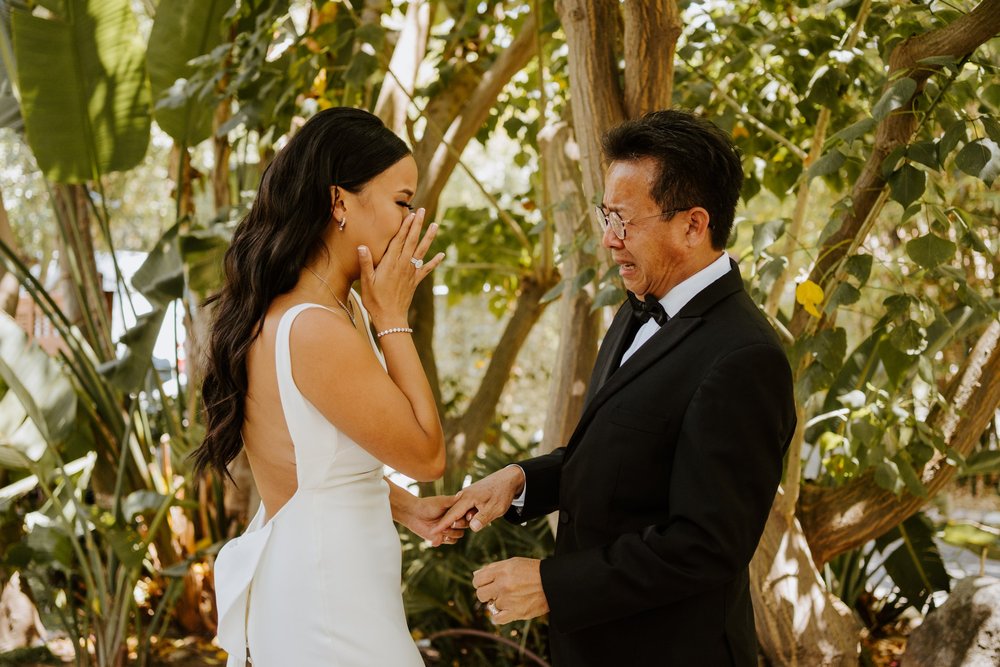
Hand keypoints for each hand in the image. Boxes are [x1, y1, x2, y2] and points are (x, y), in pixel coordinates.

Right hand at [358, 208, 444, 328]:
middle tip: (423, 211)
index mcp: (391, 263)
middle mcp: (403, 265)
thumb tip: (362, 246)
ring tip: (436, 225)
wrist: (391, 318)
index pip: (399, 240)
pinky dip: (435, 262)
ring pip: (422, 251)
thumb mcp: (366, 282)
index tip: (410, 214)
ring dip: (429, 237)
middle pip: (412, 241)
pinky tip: (442, 255)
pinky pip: (426, 269)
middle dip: (417, 225)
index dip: (405, 226)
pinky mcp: (415, 281)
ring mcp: (411, 272)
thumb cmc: (375, 300)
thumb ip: (366, 263)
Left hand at [405, 493, 468, 546]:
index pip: (467, 516)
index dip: (464, 518)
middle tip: (449, 524)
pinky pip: (451, 541)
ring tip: (442, 530)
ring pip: (458, 535)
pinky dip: (446, 539)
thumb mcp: (440, 502)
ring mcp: (448, 529)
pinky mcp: (442, 537)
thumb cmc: (427, 505)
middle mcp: (453, 520)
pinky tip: (438, 537)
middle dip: (457, 526)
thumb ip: (451, 500)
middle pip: (464, 527)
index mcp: (456, 511)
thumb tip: (461, 494)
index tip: (460, 517)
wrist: (413, 514)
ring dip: (452, 533)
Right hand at [432, 465, 524, 534]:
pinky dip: (470, 514)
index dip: (442, 524)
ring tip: (485, 513)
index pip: (452, 514)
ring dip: (468, 518)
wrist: (508, 479)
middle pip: (455, 514)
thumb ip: (483, 518)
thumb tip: (472, 528)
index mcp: (468, 498)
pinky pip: (466, 508)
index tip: (432, 532)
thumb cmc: (502, 493)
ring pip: (461, 512)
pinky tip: (480, 513)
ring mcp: (467, 495)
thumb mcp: (495, 508)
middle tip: (476, 520)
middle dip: (458, 523)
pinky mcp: (471, 495)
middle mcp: (464, 495)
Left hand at [473, 557, 548, 623]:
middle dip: (486, 593)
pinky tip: (504, 611)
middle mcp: (503, 585)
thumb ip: (493, 568)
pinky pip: (497, 619)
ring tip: (509, 598)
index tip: (485, 584)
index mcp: (501, 571)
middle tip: (495, 592)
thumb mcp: (513, 563)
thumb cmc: (532, 571)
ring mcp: (508, 600)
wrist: (553, 582)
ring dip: (497, 603)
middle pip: (480, 594)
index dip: (480, 582)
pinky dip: (498, 616)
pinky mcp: (516, 613)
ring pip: (490, 606)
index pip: (477, 580)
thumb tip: (476, 575)